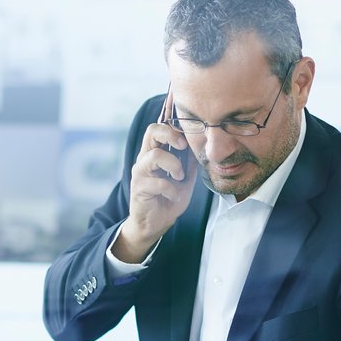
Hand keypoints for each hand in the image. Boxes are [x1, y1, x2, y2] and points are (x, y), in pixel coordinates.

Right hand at [114, 100, 197, 262]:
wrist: (155, 224)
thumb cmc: (168, 199)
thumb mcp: (185, 179)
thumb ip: (190, 162)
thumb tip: (201, 144)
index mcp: (155, 153)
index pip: (158, 127)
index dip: (168, 117)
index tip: (181, 116)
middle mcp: (145, 158)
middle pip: (152, 131)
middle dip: (171, 134)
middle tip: (183, 146)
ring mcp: (140, 172)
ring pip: (155, 156)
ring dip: (174, 166)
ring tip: (179, 178)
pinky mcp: (139, 188)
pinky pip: (158, 182)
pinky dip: (171, 190)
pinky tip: (173, 196)